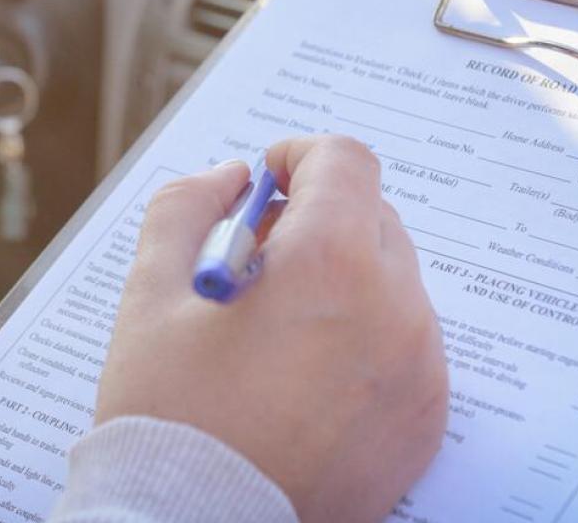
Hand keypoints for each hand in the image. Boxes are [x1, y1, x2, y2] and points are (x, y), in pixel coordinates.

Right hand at [97, 136, 448, 522]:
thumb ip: (187, 207)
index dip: (301, 157)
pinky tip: (306, 375)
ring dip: (344, 280)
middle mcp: (395, 307)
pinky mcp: (425, 418)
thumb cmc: (171, 414)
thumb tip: (231, 178)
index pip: (346, 162)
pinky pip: (407, 345)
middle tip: (260, 260)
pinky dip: (366, 338)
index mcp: (331, 262)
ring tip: (278, 329)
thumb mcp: (152, 293)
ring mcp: (420, 368)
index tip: (268, 180)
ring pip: (392, 282)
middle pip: (373, 218)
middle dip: (319, 220)